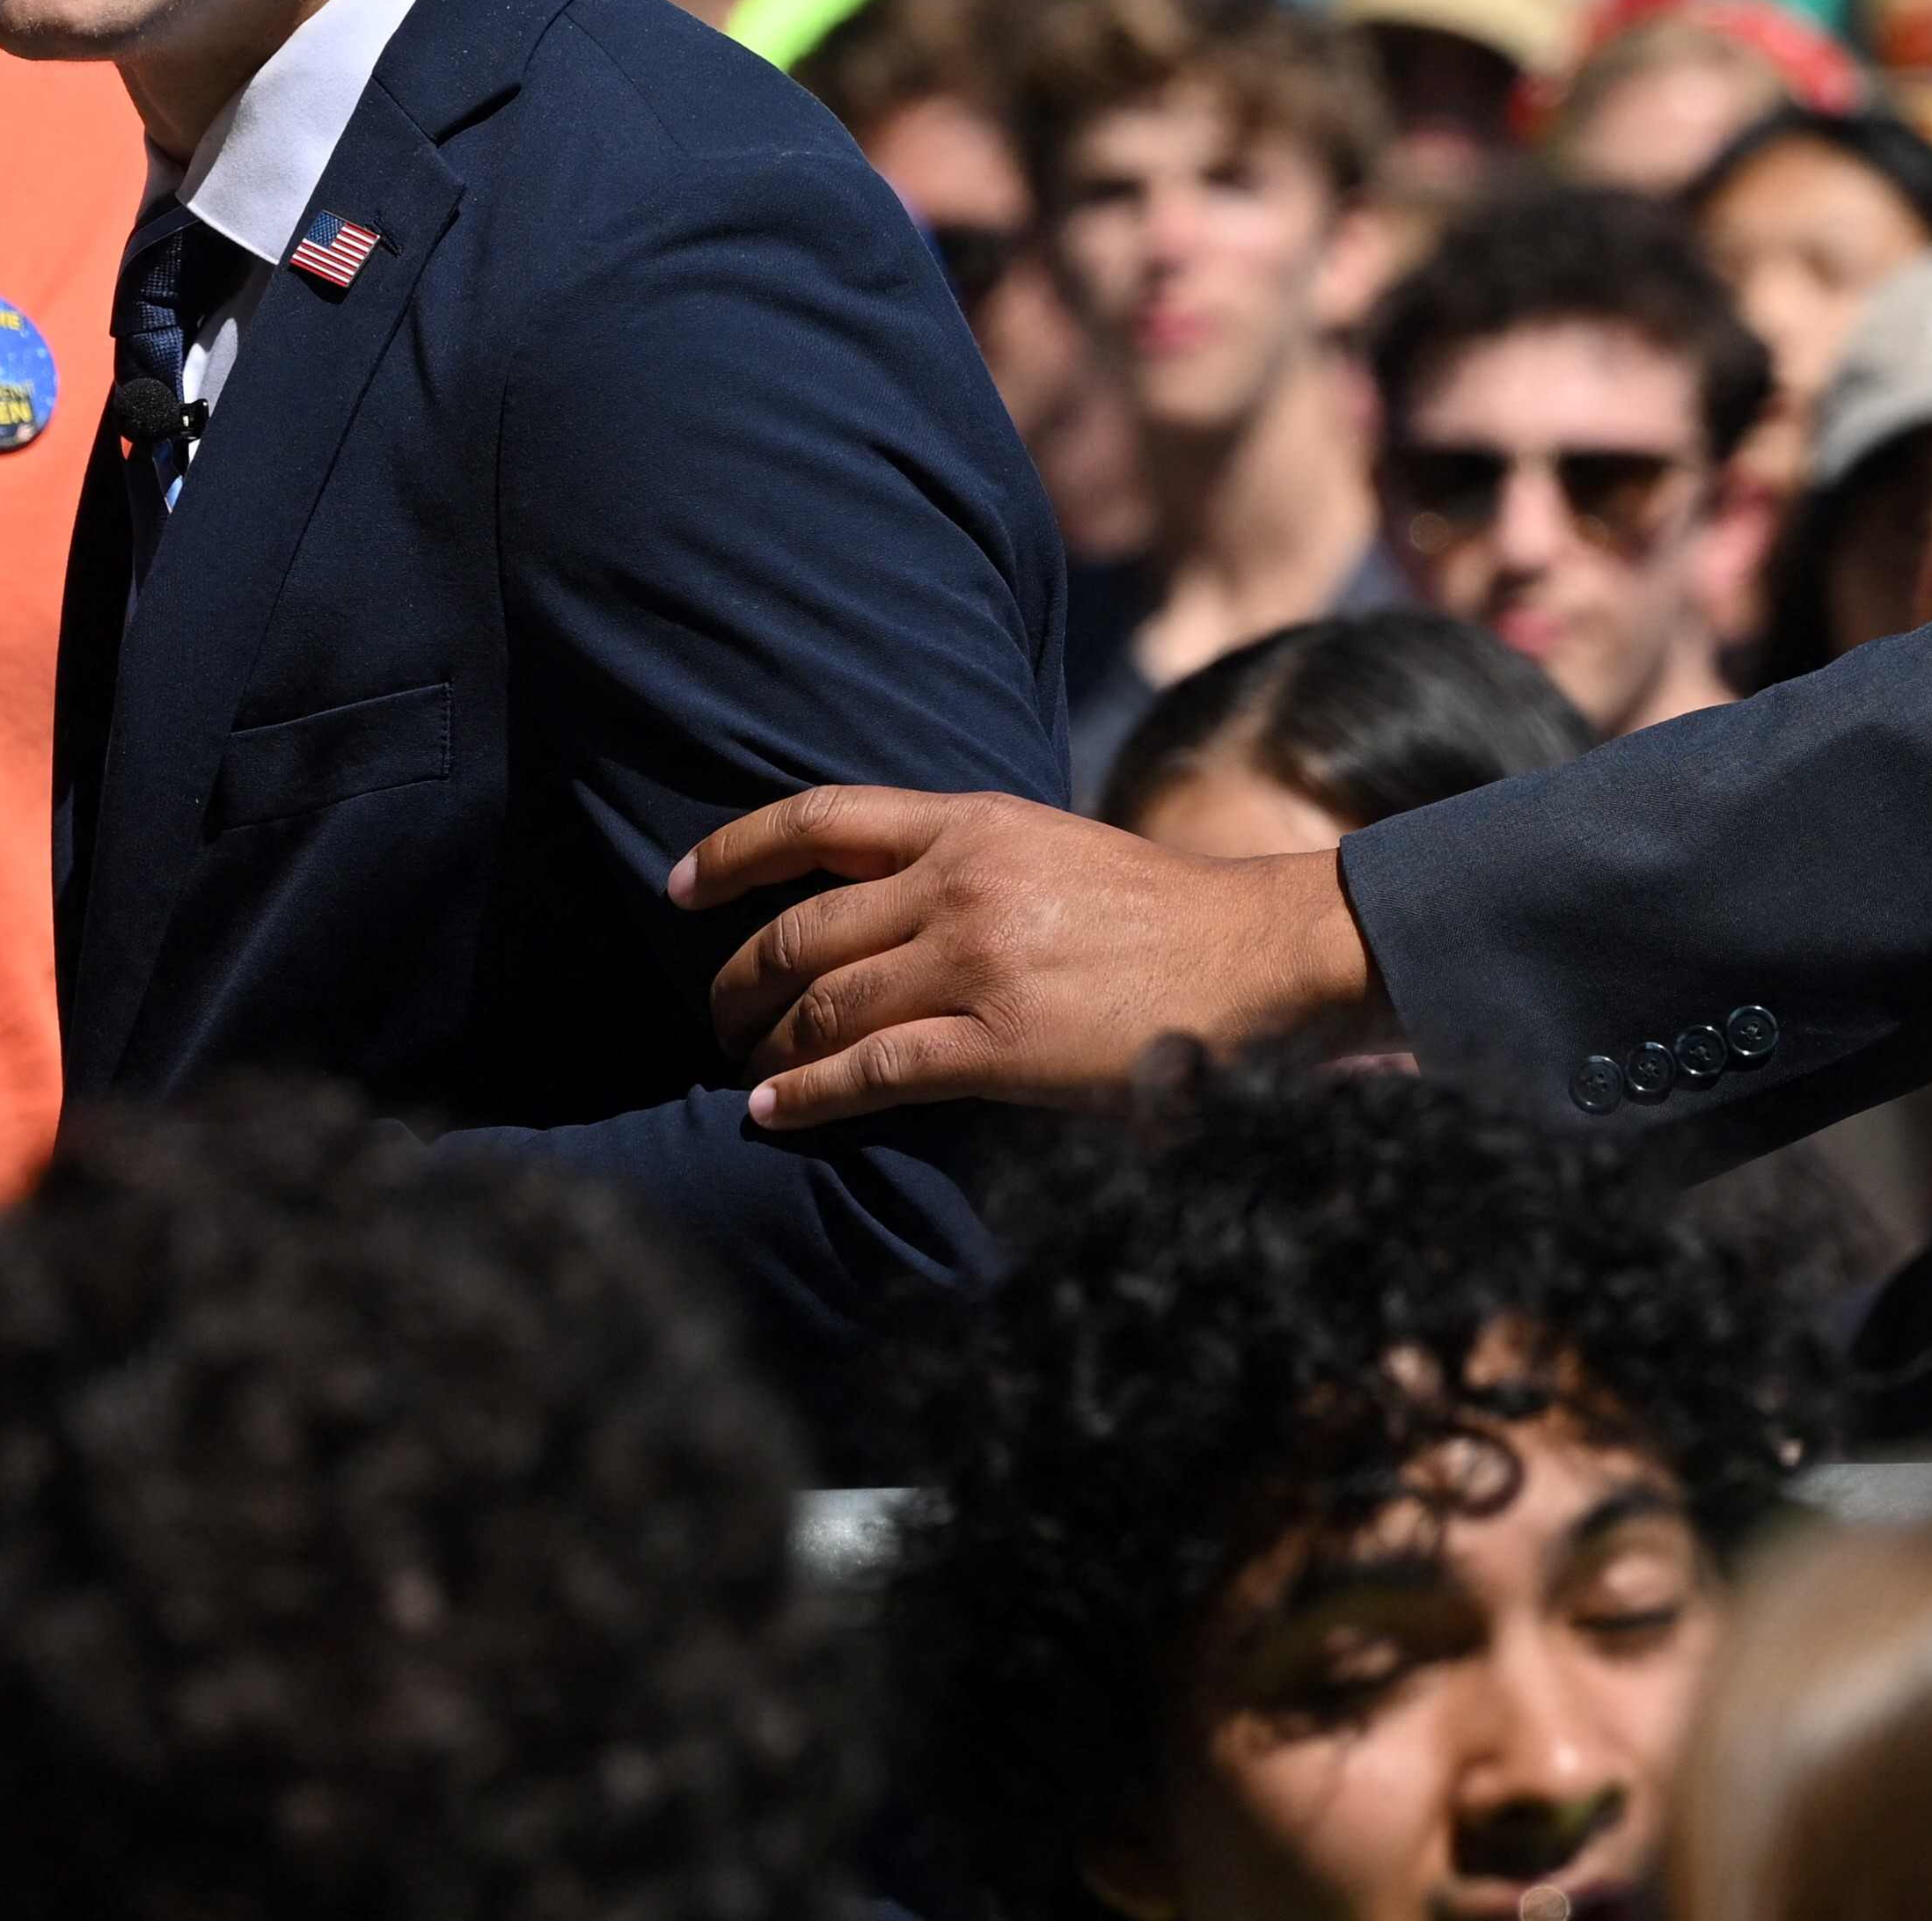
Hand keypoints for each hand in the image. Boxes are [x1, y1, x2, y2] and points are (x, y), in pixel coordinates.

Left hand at [676, 787, 1388, 1127]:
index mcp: (970, 821)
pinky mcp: (1001, 1045)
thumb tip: (866, 900)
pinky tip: (773, 1113)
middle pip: (801, 929)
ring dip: (766, 1046)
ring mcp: (978, 963)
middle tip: (713, 1018)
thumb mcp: (1044, 846)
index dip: (733, 851)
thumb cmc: (1152, 910)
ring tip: (744, 1073)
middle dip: (737, 979)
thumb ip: (959, 859)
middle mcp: (960, 882)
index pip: (817, 818)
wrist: (1252, 955)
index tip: (679, 886)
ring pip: (824, 1005)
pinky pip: (871, 1071)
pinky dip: (807, 1094)